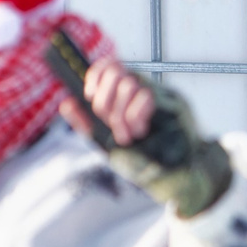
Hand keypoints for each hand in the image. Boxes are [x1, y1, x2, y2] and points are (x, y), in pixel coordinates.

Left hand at [66, 64, 233, 218]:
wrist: (179, 180)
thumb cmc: (145, 163)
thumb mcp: (109, 145)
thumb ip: (89, 125)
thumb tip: (67, 104)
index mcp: (130, 96)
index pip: (110, 66)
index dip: (96, 76)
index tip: (90, 96)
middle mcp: (147, 90)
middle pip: (117, 70)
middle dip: (105, 100)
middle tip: (112, 125)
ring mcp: (162, 95)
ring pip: (129, 83)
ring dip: (121, 114)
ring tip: (129, 136)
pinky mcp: (175, 104)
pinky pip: (146, 96)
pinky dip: (135, 115)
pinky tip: (140, 132)